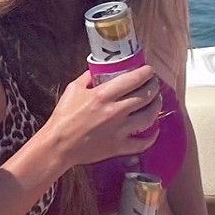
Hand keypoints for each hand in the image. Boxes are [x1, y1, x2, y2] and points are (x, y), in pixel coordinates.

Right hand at [45, 64, 163, 167]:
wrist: (58, 145)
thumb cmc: (63, 116)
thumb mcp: (73, 89)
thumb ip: (88, 77)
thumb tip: (100, 68)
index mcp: (103, 95)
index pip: (134, 79)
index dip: (146, 73)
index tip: (149, 70)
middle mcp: (115, 111)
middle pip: (145, 96)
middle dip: (154, 86)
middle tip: (154, 83)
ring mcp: (119, 131)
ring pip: (149, 117)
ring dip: (156, 106)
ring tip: (156, 101)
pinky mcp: (119, 147)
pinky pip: (142, 143)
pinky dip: (152, 136)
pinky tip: (154, 129)